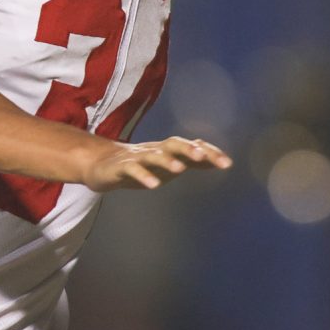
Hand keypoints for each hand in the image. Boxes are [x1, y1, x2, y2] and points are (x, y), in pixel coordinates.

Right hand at [81, 135, 230, 191]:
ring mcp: (137, 157)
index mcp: (168, 150)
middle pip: (173, 144)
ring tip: (179, 170)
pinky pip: (133, 170)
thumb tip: (218, 161)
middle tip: (202, 158)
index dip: (208, 153)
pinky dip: (143, 176)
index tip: (227, 163)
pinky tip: (153, 185)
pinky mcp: (121, 167)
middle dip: (188, 149)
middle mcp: (155, 150)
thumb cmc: (141, 164)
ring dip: (166, 160)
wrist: (102, 166)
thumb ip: (192, 161)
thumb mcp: (169, 163)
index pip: (191, 146)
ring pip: (154, 155)